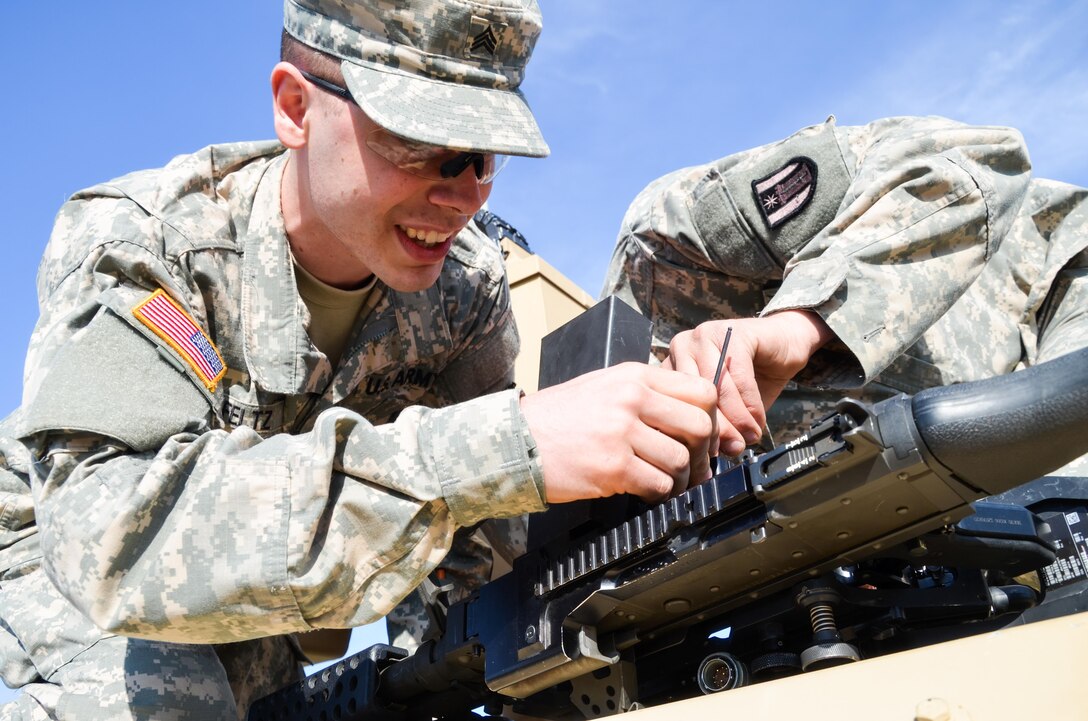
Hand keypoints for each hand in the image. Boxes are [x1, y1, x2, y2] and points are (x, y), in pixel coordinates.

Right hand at [520, 363, 718, 503]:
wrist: (514, 441)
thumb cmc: (557, 418)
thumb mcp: (602, 386)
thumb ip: (644, 393)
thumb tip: (689, 413)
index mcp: (634, 376)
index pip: (702, 391)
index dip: (712, 419)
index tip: (706, 438)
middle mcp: (632, 399)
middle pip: (700, 426)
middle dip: (703, 454)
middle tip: (695, 468)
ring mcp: (622, 432)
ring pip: (681, 460)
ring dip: (679, 479)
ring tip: (664, 483)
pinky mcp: (613, 467)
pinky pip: (658, 484)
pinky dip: (658, 493)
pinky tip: (644, 491)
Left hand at [665, 310, 833, 455]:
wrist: (784, 345)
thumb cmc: (753, 378)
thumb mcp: (727, 407)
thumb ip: (714, 426)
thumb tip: (706, 457)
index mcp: (672, 366)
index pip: (673, 404)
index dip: (691, 434)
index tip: (707, 458)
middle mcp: (682, 348)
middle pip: (692, 397)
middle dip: (713, 429)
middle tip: (732, 449)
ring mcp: (705, 337)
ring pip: (715, 388)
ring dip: (735, 419)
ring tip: (749, 437)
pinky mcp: (731, 334)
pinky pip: (738, 377)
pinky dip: (750, 404)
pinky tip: (759, 420)